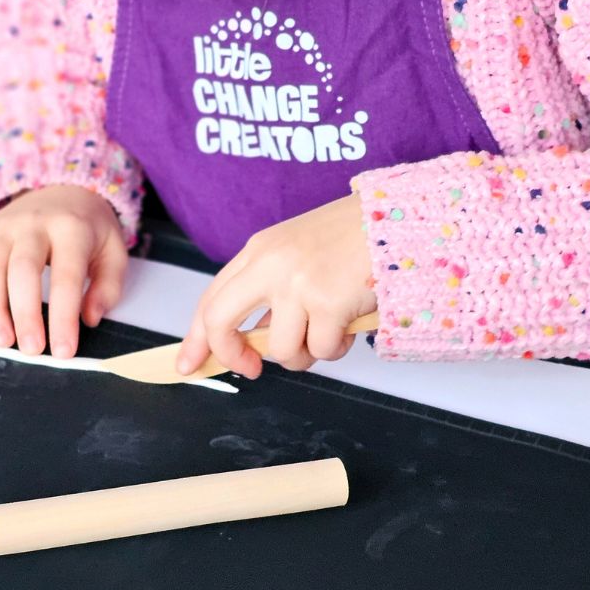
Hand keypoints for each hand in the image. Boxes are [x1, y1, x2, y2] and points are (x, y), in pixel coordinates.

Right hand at [0, 185, 127, 357]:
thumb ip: (107, 287)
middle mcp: (33, 226)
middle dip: (25, 315)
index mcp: (71, 229)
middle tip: (31, 350)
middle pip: (22, 272)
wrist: (64, 186)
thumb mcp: (114, 250)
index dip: (63, 317)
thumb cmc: (89, 228)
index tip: (64, 351)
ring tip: (3, 342)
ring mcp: (3, 228)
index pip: (65, 277)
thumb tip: (89, 319)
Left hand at [177, 193, 375, 378]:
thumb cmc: (352, 238)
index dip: (197, 337)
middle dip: (231, 355)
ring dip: (306, 353)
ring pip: (280, 350)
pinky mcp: (328, 302)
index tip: (189, 362)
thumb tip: (253, 340)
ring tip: (328, 330)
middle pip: (220, 322)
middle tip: (250, 369)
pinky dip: (337, 347)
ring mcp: (297, 283)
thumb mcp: (297, 253)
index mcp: (259, 251)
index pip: (211, 299)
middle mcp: (270, 264)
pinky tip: (349, 324)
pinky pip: (321, 350)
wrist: (399, 220)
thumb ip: (270, 290)